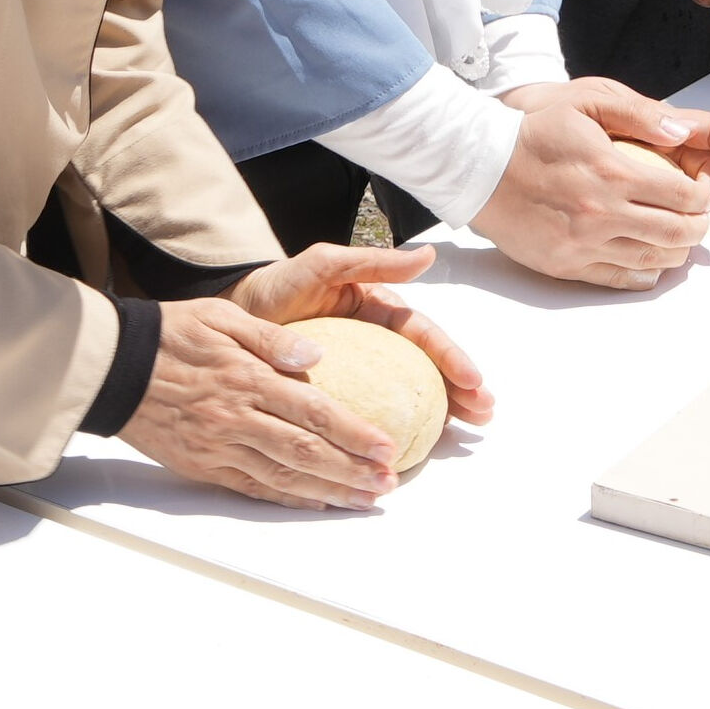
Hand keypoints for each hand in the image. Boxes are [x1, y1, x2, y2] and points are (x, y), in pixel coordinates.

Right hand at [119, 244, 489, 509]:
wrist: (111, 368)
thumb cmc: (169, 336)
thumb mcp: (222, 317)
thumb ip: (273, 337)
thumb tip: (316, 354)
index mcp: (247, 379)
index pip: (313, 412)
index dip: (353, 433)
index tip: (385, 446)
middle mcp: (236, 419)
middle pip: (305, 454)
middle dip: (352, 472)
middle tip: (388, 483)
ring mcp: (218, 448)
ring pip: (283, 478)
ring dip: (329, 491)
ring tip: (365, 499)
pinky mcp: (203, 465)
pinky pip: (252, 488)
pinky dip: (288, 498)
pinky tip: (316, 501)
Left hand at [226, 244, 494, 425]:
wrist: (228, 315)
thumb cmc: (276, 286)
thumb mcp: (324, 266)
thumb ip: (373, 262)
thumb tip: (428, 256)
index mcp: (377, 313)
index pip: (423, 336)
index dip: (450, 358)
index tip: (472, 381)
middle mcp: (371, 346)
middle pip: (423, 370)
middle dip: (458, 392)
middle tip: (481, 415)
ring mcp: (354, 374)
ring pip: (401, 397)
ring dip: (435, 414)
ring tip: (460, 434)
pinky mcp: (330, 399)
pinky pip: (362, 418)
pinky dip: (385, 433)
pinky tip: (401, 452)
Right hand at [468, 82, 709, 288]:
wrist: (477, 166)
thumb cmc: (532, 131)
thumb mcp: (585, 103)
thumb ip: (638, 115)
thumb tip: (682, 134)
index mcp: (612, 174)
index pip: (682, 196)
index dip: (703, 196)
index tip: (704, 193)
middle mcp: (601, 215)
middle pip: (675, 234)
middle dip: (698, 227)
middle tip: (700, 219)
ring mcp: (582, 245)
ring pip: (650, 261)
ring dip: (675, 253)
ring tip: (679, 239)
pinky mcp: (564, 265)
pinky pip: (616, 278)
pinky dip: (643, 274)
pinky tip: (651, 264)